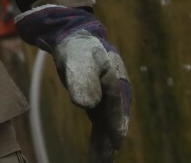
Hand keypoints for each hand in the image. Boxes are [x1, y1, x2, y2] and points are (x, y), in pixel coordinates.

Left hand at [16, 5, 130, 161]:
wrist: (74, 40)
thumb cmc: (77, 48)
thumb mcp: (78, 61)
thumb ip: (83, 80)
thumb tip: (88, 105)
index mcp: (116, 78)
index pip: (115, 104)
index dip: (115, 123)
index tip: (115, 142)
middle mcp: (116, 91)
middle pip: (114, 119)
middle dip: (110, 141)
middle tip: (104, 160)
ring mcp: (109, 98)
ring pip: (107, 124)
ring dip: (105, 144)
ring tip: (100, 162)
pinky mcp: (100, 103)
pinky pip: (101, 124)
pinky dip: (99, 138)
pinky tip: (97, 153)